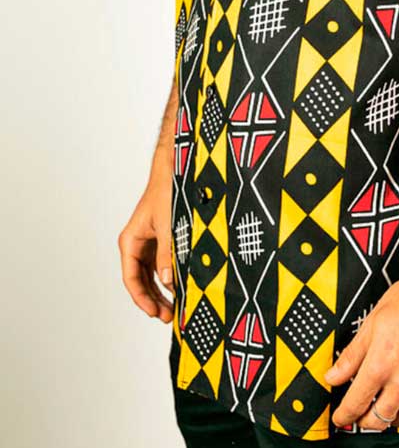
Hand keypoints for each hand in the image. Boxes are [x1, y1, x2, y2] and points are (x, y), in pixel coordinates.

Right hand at [118, 168, 174, 322]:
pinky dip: (169, 277)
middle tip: (169, 317)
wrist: (176, 171)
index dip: (142, 299)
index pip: (131, 278)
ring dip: (161, 292)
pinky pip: (162, 265)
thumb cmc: (167, 192)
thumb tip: (168, 282)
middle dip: (153, 300)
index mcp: (130, 241)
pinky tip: (179, 288)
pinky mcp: (161, 241)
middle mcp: (137, 244)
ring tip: (174, 309)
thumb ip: (167, 254)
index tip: (154, 313)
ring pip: (151, 276)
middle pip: (141, 281)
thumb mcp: (168, 225)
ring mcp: (149, 243)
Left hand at [324, 257, 398, 430]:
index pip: (356, 403)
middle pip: (380, 420)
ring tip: (388, 408)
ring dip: (394, 419)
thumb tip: (333, 376)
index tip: (341, 417)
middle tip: (362, 416)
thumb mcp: (373, 322)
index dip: (344, 415)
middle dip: (366, 422)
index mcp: (381, 364)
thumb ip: (352, 355)